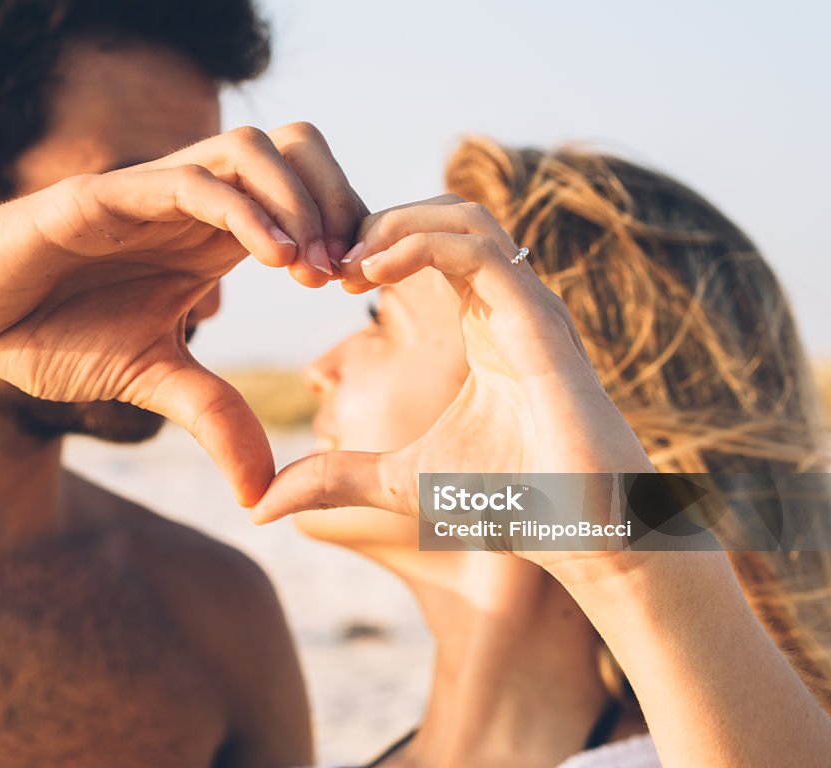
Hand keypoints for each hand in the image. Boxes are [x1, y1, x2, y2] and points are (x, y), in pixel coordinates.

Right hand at [0, 123, 366, 505]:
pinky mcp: (101, 194)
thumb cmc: (50, 336)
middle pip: (297, 149)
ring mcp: (148, 191)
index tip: (360, 289)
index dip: (347, 230)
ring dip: (299, 200)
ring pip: (251, 148)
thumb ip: (215, 419)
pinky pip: (189, 180)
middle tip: (348, 272)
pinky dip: (242, 210)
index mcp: (213, 235)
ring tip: (312, 269)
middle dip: (341, 198)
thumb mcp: (153, 380)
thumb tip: (264, 495)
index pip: (306, 196)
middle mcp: (190, 201)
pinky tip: (273, 260)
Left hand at [251, 199, 655, 565]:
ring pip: (463, 216)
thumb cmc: (506, 504)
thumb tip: (261, 504)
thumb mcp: (394, 481)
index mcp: (480, 326)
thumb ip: (332, 479)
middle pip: (442, 215)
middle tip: (322, 264)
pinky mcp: (538, 318)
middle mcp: (506, 304)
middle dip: (375, 225)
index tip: (318, 279)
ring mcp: (527, 305)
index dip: (367, 250)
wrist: (580, 532)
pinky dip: (420, 244)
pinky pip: (478, 250)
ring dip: (395, 224)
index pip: (424, 249)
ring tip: (342, 264)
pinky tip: (369, 274)